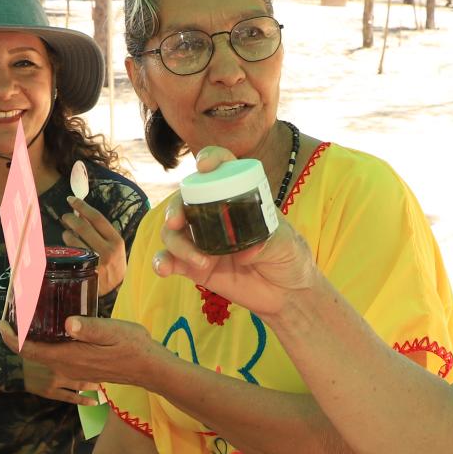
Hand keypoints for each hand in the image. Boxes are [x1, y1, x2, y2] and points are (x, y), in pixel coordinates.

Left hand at [0, 317, 157, 391]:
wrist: (149, 369)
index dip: (12, 338)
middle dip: (18, 336)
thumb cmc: (134, 347)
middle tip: (12, 313)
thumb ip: (90, 328)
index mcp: (70, 356)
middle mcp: (67, 366)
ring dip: (30, 340)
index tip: (1, 323)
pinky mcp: (80, 368)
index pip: (31, 350)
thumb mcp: (114, 332)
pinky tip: (49, 328)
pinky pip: (54, 357)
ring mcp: (73, 369)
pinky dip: (44, 344)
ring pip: (43, 355)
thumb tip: (68, 322)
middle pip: (33, 353)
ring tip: (27, 317)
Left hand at [60, 194, 128, 294]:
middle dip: (70, 218)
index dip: (82, 206)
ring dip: (66, 234)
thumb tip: (81, 214)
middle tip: (65, 217)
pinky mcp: (85, 272)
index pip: (97, 218)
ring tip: (67, 234)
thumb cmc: (114, 265)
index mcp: (116, 241)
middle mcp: (107, 251)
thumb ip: (102, 232)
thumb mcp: (115, 247)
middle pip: (83, 227)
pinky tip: (66, 247)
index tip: (71, 200)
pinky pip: (69, 254)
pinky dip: (65, 247)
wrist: (117, 290)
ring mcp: (95, 262)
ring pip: (73, 240)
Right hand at [154, 146, 321, 317]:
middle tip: (177, 222)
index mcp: (238, 197)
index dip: (211, 159)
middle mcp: (215, 215)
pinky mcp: (194, 266)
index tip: (204, 166)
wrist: (287, 294)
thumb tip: (246, 250)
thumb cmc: (290, 258)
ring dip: (177, 244)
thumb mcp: (286, 243)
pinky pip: (170, 260)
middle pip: (185, 199)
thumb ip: (268, 243)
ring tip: (200, 262)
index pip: (222, 168)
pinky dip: (162, 262)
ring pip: (173, 232)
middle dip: (175, 207)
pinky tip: (164, 269)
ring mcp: (202, 240)